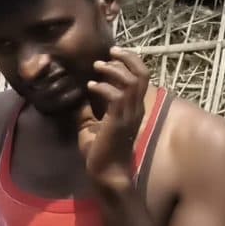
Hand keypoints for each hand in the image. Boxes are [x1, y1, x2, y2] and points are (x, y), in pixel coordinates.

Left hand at [77, 51, 150, 196]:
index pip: (141, 77)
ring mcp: (129, 115)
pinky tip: (91, 86)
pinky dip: (103, 87)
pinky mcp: (118, 122)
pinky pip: (116, 96)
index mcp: (134, 107)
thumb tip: (82, 98)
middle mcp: (136, 108)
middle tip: (109, 52)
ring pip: (130, 82)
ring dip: (113, 70)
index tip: (113, 55)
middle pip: (142, 74)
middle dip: (126, 58)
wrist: (105, 173)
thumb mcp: (92, 126)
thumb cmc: (100, 152)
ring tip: (97, 66)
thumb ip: (90, 111)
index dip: (130, 62)